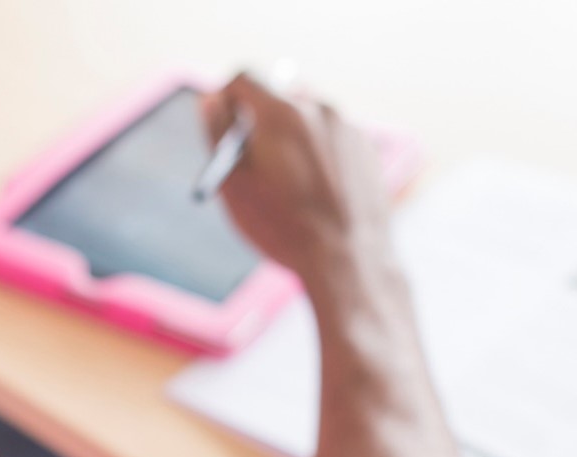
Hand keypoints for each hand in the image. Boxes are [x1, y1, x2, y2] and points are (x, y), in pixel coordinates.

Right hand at [199, 74, 391, 287]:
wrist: (347, 259)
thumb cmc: (282, 225)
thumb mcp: (233, 182)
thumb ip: (216, 132)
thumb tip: (210, 99)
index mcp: (281, 111)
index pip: (244, 77)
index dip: (227, 98)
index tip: (225, 124)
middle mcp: (319, 108)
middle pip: (278, 96)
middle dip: (261, 121)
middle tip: (255, 161)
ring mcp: (347, 126)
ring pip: (307, 118)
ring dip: (291, 138)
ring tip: (290, 187)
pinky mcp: (366, 147)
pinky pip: (332, 136)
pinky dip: (319, 153)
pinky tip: (318, 192)